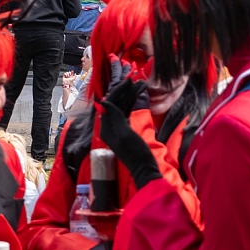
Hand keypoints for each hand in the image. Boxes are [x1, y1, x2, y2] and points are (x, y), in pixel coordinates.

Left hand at [97, 74, 162, 191]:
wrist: (145, 169)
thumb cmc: (136, 153)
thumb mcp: (125, 134)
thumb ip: (115, 117)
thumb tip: (104, 102)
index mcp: (106, 127)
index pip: (109, 103)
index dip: (119, 90)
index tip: (130, 81)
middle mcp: (109, 127)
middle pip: (115, 104)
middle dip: (126, 91)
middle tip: (138, 80)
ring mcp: (117, 128)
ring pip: (122, 107)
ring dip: (130, 95)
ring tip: (141, 85)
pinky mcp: (125, 130)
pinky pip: (127, 113)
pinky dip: (133, 103)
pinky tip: (139, 95)